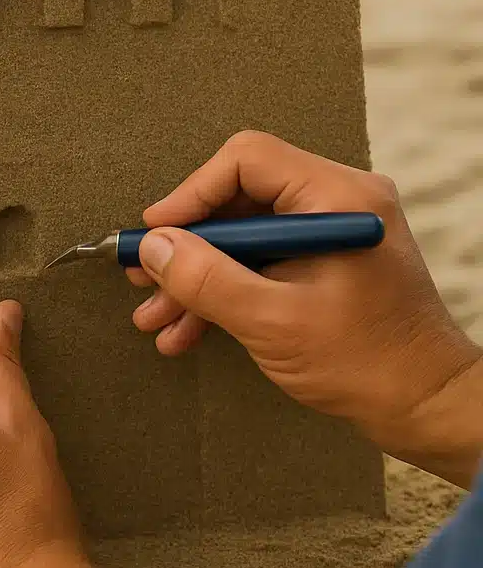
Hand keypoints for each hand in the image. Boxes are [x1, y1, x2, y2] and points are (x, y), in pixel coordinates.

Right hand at [129, 129, 482, 481]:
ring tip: (155, 316)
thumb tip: (153, 248)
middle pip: (239, 199)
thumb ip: (207, 279)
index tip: (155, 234)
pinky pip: (262, 260)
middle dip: (186, 245)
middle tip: (144, 275)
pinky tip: (187, 329)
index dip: (191, 193)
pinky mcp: (325, 262)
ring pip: (243, 236)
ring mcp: (332, 233)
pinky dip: (224, 290)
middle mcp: (339, 203)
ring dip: (197, 276)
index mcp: (338, 199)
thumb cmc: (366, 363)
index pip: (247, 161)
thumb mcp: (271, 321)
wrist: (423, 406)